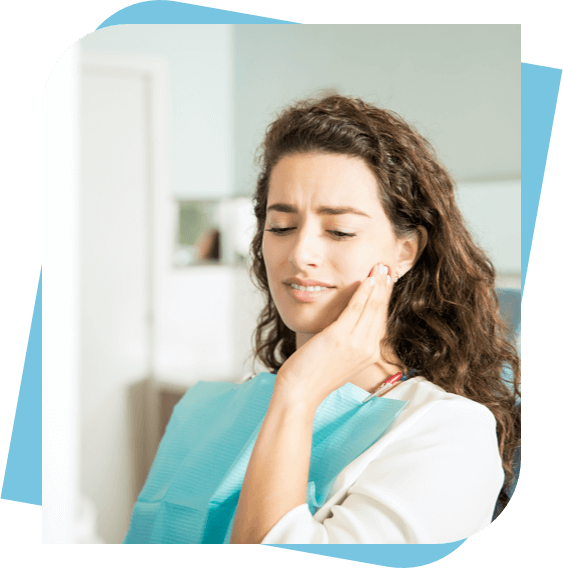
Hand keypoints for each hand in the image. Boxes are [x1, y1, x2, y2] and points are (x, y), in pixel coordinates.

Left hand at [274, 263, 394, 410]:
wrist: (301, 392)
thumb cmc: (314, 375)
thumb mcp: (339, 357)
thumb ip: (349, 340)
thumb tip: (349, 321)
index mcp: (369, 354)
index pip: (380, 320)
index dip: (384, 299)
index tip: (386, 282)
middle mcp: (367, 349)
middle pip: (380, 312)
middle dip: (384, 287)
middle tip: (387, 268)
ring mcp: (355, 344)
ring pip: (371, 307)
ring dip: (377, 285)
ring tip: (380, 268)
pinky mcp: (340, 337)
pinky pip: (356, 309)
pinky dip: (363, 292)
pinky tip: (367, 280)